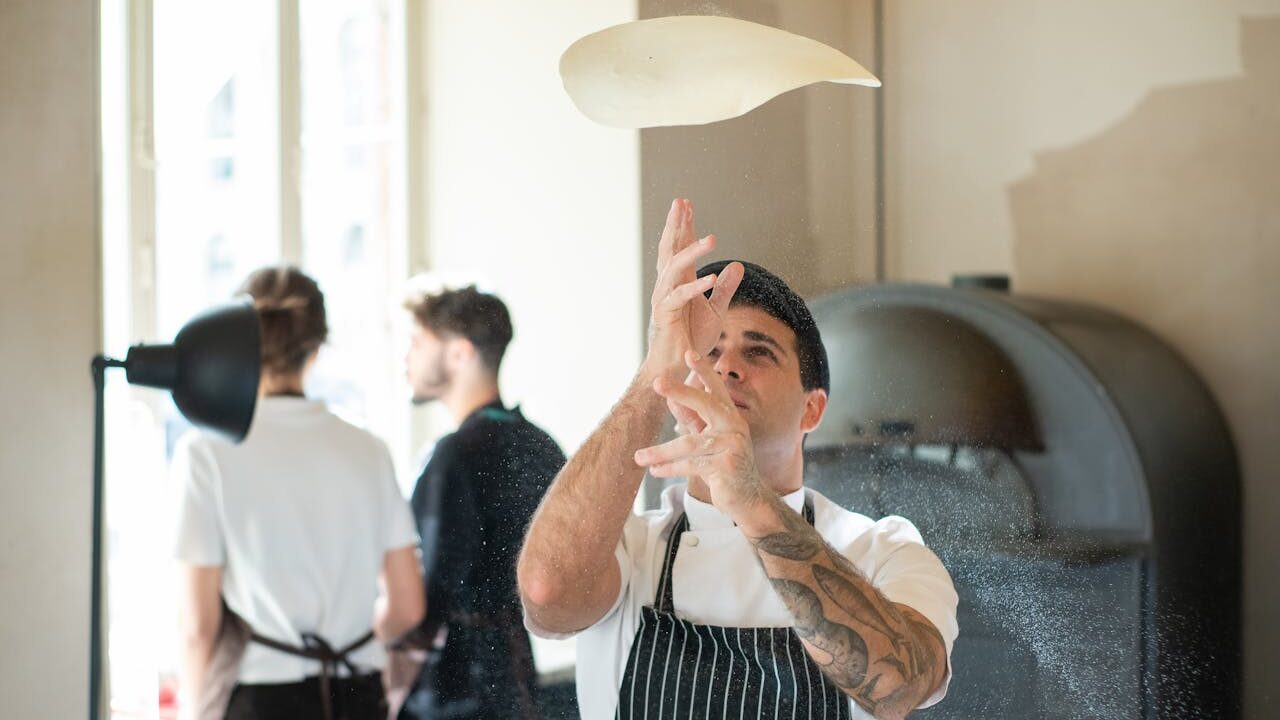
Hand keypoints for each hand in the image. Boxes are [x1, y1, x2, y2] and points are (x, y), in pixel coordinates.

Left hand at [635, 350, 766, 520]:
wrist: (747, 498)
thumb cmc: (724, 465)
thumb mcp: (706, 439)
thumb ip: (691, 419)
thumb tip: (670, 398)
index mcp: (730, 416)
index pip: (716, 389)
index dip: (704, 370)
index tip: (688, 352)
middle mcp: (734, 426)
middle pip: (705, 404)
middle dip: (681, 391)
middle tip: (657, 382)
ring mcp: (732, 446)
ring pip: (689, 444)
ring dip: (661, 452)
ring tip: (639, 457)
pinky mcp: (726, 467)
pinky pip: (691, 465)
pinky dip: (670, 468)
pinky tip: (654, 471)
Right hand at [644, 199, 742, 382]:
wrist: (676, 366)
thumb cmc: (691, 338)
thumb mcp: (715, 309)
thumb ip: (724, 287)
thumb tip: (738, 265)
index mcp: (678, 282)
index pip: (679, 248)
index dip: (682, 226)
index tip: (685, 204)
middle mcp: (667, 286)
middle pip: (669, 249)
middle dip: (675, 225)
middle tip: (680, 202)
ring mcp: (664, 299)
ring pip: (674, 268)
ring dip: (693, 252)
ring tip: (713, 238)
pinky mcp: (666, 315)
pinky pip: (680, 297)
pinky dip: (695, 288)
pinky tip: (710, 277)